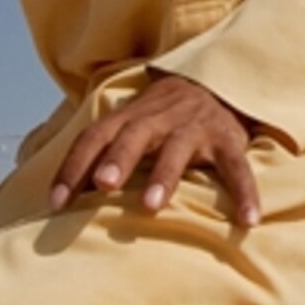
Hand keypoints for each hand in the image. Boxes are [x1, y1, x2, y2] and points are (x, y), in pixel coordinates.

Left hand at [48, 74, 259, 225]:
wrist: (217, 84)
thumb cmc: (162, 120)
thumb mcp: (131, 127)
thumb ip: (101, 154)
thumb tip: (56, 201)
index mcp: (130, 116)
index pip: (94, 137)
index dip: (74, 167)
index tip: (57, 203)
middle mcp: (160, 118)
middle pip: (134, 135)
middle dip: (117, 159)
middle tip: (102, 185)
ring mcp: (196, 127)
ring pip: (178, 148)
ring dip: (164, 175)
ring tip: (151, 206)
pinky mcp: (229, 140)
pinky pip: (237, 167)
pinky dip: (244, 192)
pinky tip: (248, 220)